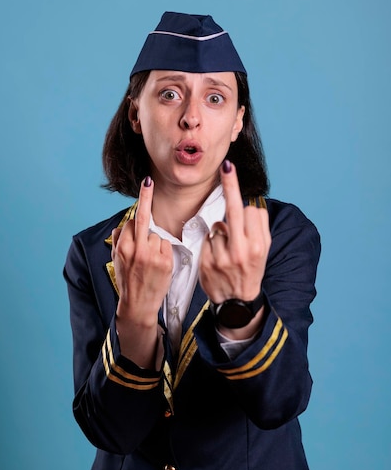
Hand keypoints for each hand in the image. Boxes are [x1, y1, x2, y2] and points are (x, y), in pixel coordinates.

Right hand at [111, 177, 172, 367]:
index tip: (144, 188)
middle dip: (145, 197)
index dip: (136, 216)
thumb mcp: (116, 261)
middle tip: (148, 181)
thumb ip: (118, 241)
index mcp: (122, 247)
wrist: (137, 305)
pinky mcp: (165, 261)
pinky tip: (158, 264)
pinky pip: (166, 245)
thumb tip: (122, 226)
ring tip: (150, 261)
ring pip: (157, 235)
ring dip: (154, 243)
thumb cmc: (127, 281)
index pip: (131, 222)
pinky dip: (163, 251)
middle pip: (142, 219)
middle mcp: (136, 249)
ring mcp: (151, 255)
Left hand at [199, 161, 270, 336]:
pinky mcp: (206, 262)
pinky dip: (212, 243)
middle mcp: (242, 250)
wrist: (237, 304)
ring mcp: (223, 256)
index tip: (237, 182)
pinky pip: (208, 239)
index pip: (251, 212)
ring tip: (228, 252)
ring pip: (218, 226)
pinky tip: (217, 257)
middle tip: (228, 166)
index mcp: (258, 246)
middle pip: (235, 210)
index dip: (247, 207)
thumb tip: (252, 203)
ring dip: (221, 232)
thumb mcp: (263, 251)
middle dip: (231, 186)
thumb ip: (259, 227)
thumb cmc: (251, 270)